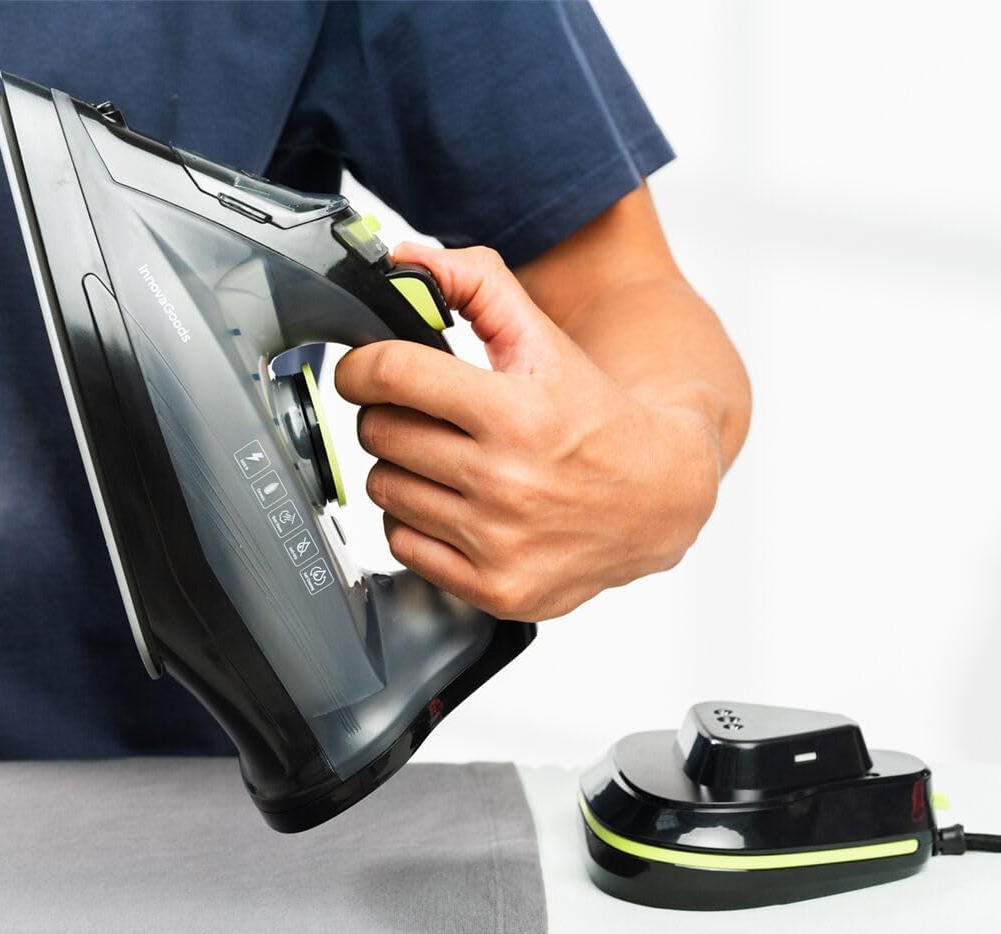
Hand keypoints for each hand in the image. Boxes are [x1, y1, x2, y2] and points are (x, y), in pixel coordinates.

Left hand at [334, 242, 722, 621]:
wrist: (658, 499)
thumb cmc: (595, 417)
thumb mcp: (546, 341)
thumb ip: (479, 285)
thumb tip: (404, 259)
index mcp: (519, 412)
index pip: (393, 375)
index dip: (362, 366)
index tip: (362, 371)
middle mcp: (508, 482)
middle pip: (380, 434)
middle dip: (388, 416)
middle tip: (421, 416)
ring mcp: (498, 542)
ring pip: (385, 490)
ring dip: (401, 469)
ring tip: (444, 462)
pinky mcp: (493, 588)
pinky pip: (401, 545)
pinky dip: (415, 523)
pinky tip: (453, 507)